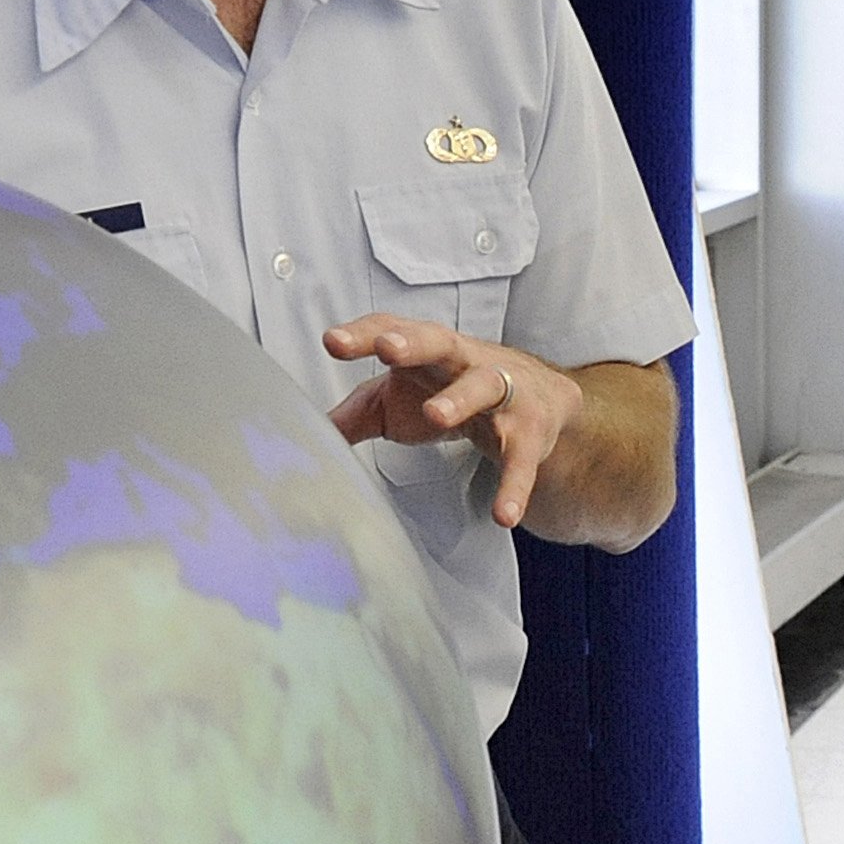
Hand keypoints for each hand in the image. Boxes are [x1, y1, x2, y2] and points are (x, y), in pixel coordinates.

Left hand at [323, 315, 583, 530]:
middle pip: (439, 342)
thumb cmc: (455, 390)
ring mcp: (504, 393)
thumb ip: (355, 414)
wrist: (543, 402)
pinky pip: (521, 460)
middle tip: (387, 349)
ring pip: (484, 388)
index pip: (392, 329)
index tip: (333, 342)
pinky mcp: (530, 432)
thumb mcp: (400, 399)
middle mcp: (465, 361)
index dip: (363, 334)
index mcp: (426, 350)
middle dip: (414, 344)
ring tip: (437, 415)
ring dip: (460, 399)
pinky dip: (513, 487)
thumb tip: (301, 433)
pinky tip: (504, 514)